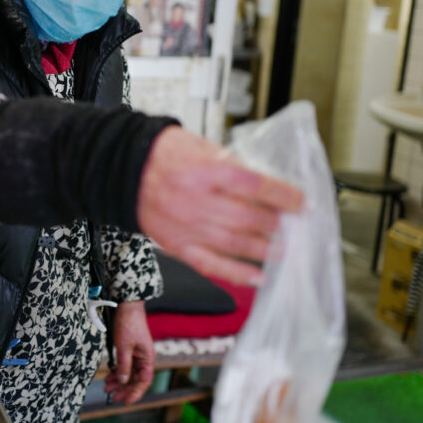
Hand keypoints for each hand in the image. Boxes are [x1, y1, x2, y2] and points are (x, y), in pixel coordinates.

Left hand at [104, 301, 153, 404]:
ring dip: (119, 381)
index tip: (125, 402)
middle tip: (112, 397)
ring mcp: (137, 354)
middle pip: (135, 380)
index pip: (144, 381)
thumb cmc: (128, 324)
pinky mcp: (129, 350)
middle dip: (124, 389)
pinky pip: (125, 366)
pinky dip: (117, 372)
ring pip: (129, 373)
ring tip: (107, 387)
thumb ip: (124, 365)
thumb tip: (123, 382)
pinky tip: (109, 376)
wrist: (127, 305)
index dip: (136, 393)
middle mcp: (144, 358)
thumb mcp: (124, 347)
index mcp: (147, 358)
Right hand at [137, 126, 302, 285]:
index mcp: (205, 171)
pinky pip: (210, 264)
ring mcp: (186, 226)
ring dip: (264, 250)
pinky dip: (236, 274)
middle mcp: (196, 200)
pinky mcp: (177, 244)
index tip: (301, 202)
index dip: (283, 196)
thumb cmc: (160, 154)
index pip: (255, 186)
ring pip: (234, 244)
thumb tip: (262, 187)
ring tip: (283, 251)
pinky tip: (257, 277)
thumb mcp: (200, 146)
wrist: (121, 168)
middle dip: (276, 224)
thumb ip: (231, 166)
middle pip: (248, 218)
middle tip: (292, 226)